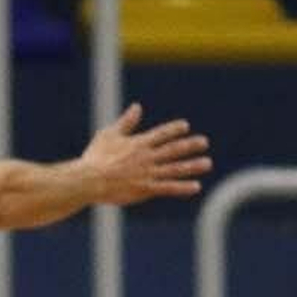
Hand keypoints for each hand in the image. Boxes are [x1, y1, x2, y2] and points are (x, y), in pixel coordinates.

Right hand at [82, 104, 209, 207]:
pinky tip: (196, 186)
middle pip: (173, 149)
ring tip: (207, 163)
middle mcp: (147, 157)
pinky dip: (183, 187)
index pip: (161, 134)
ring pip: (175, 168)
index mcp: (138, 143)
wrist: (90, 180)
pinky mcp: (146, 189)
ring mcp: (148, 173)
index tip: (185, 126)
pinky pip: (168, 188)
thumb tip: (137, 107)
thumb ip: (126, 122)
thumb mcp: (109, 134)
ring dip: (192, 165)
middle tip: (204, 142)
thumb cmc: (95, 157)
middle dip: (190, 145)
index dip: (174, 129)